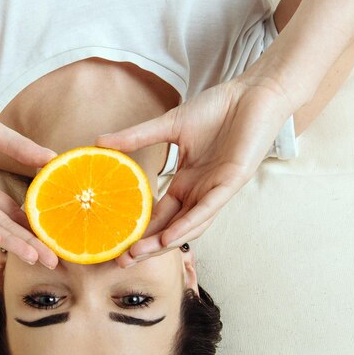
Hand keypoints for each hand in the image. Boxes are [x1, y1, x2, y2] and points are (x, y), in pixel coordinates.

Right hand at [96, 76, 293, 265]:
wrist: (253, 93)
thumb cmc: (217, 108)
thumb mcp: (169, 125)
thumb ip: (136, 137)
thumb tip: (100, 142)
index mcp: (186, 183)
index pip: (160, 215)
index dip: (140, 230)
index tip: (117, 244)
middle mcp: (199, 192)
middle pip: (170, 228)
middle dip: (147, 246)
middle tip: (121, 260)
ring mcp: (215, 191)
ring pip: (188, 227)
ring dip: (164, 243)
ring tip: (139, 254)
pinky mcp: (232, 183)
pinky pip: (208, 210)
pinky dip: (188, 225)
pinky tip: (170, 238)